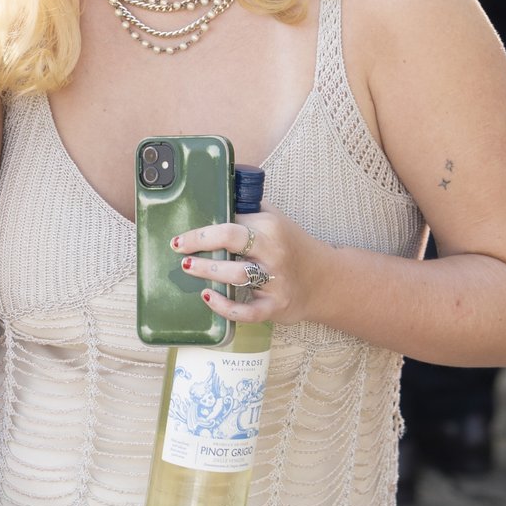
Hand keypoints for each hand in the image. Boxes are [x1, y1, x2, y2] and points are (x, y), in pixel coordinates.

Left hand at [176, 208, 326, 327]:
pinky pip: (247, 311)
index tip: (181, 238)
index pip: (230, 223)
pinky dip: (225, 307)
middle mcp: (273, 252)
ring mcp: (276, 281)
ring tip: (188, 268)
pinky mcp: (275, 306)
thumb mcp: (275, 219)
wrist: (325, 280)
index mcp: (270, 228)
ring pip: (237, 275)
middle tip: (180, 249)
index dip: (202, 232)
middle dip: (200, 244)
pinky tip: (208, 297)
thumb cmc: (291, 246)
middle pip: (232, 241)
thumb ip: (249, 208)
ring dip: (208, 272)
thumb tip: (216, 194)